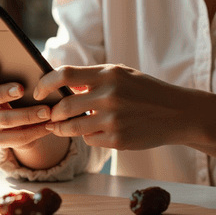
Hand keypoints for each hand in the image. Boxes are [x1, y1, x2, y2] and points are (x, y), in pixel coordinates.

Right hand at [0, 64, 52, 149]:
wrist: (23, 119)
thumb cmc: (23, 91)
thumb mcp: (20, 80)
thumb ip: (23, 74)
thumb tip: (40, 72)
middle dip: (3, 93)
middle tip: (21, 89)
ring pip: (4, 119)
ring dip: (26, 115)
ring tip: (46, 111)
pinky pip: (16, 137)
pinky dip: (35, 131)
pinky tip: (48, 125)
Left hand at [34, 64, 192, 149]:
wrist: (177, 113)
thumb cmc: (146, 91)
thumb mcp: (122, 75)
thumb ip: (93, 78)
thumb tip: (62, 84)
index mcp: (108, 74)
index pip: (64, 75)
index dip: (45, 84)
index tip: (38, 93)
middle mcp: (109, 96)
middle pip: (63, 106)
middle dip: (54, 113)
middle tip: (52, 115)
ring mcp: (113, 120)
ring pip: (73, 127)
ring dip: (64, 128)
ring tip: (64, 126)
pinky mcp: (117, 140)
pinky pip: (90, 139)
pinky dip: (89, 136)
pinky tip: (100, 131)